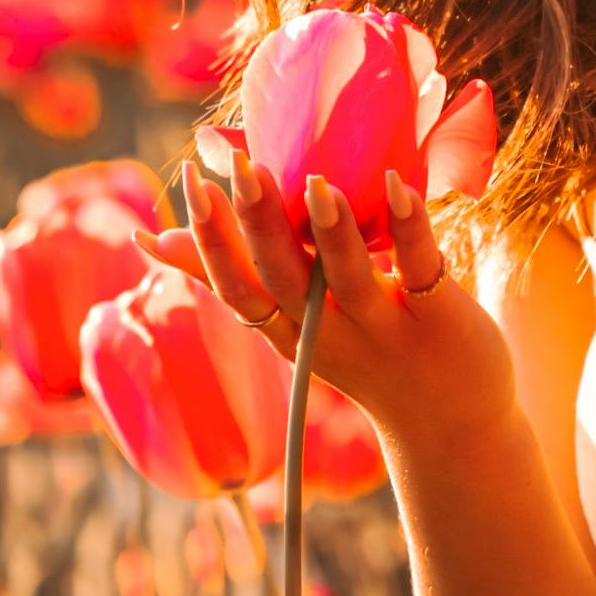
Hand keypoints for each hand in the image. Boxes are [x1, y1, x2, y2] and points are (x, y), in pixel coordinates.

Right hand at [159, 148, 517, 450]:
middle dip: (257, 224)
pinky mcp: (436, 317)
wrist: (448, 430)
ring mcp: (382, 327)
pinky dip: (408, 226)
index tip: (192, 180)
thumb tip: (147, 236)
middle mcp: (326, 331)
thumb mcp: (287, 324)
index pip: (236, 287)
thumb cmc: (359, 355)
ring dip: (330, 232)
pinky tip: (400, 184)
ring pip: (347, 280)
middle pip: (281, 280)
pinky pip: (420, 268)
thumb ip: (228, 276)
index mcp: (286, 327)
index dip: (210, 241)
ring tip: (315, 183)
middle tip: (239, 165)